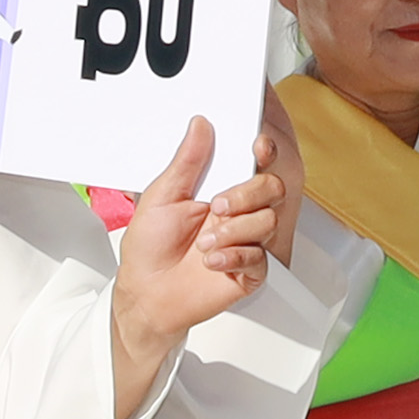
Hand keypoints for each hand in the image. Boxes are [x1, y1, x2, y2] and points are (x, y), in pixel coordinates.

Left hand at [106, 112, 299, 396]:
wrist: (147, 294)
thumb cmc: (149, 247)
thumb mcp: (162, 196)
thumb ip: (186, 161)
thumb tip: (200, 124)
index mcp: (220, 189)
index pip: (253, 163)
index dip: (262, 152)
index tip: (257, 147)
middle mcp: (238, 213)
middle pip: (272, 188)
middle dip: (247, 194)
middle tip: (217, 206)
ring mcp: (246, 241)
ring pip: (268, 220)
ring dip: (234, 230)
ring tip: (204, 244)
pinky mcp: (250, 270)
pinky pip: (260, 257)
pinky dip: (235, 257)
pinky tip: (212, 262)